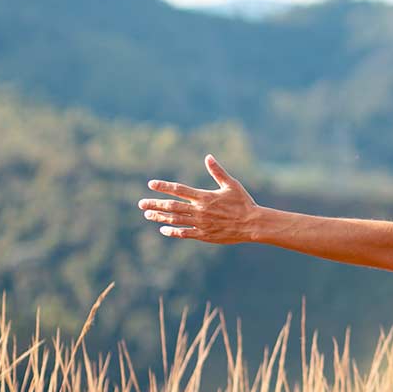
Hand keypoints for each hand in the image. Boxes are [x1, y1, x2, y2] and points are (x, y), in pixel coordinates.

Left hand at [138, 154, 259, 243]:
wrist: (251, 224)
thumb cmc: (243, 202)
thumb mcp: (231, 184)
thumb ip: (217, 171)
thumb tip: (208, 157)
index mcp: (204, 197)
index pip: (179, 189)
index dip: (164, 186)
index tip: (151, 184)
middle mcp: (199, 210)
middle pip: (172, 206)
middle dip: (155, 203)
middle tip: (141, 203)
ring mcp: (200, 223)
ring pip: (175, 219)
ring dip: (160, 216)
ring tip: (148, 214)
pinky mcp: (204, 235)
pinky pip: (184, 233)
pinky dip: (172, 231)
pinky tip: (163, 229)